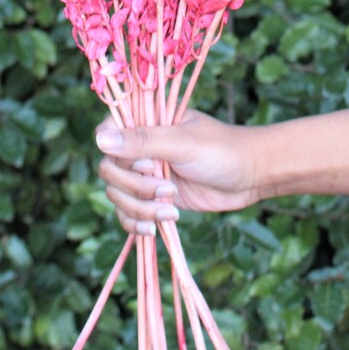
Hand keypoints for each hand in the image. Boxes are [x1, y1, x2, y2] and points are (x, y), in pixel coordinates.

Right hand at [96, 110, 257, 234]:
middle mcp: (140, 147)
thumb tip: (99, 139)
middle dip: (135, 187)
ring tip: (170, 208)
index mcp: (144, 122)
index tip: (148, 164)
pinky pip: (128, 214)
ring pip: (118, 195)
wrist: (249, 176)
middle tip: (167, 188)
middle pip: (109, 170)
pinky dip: (137, 223)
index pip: (106, 133)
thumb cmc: (220, 150)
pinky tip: (155, 228)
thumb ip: (142, 141)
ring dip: (140, 208)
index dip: (119, 155)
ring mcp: (145, 174)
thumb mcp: (182, 143)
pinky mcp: (153, 198)